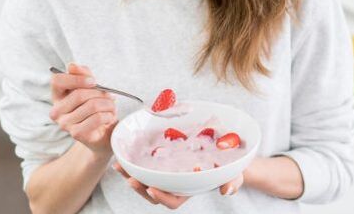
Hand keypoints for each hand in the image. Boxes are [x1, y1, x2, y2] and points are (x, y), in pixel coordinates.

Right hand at [49, 63, 116, 154]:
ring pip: (92, 106)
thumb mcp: (91, 88)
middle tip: (110, 97)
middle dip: (100, 93)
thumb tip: (72, 65)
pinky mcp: (76, 134)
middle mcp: (56, 111)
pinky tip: (109, 117)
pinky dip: (109, 115)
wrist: (103, 135)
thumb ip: (83, 75)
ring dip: (108, 105)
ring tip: (111, 108)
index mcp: (57, 96)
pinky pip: (98, 118)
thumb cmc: (96, 109)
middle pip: (79, 94)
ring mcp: (65, 124)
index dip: (76, 78)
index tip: (93, 81)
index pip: (57, 81)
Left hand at [112, 162, 244, 207]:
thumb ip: (232, 181)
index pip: (173, 201)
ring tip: (119, 166)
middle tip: (130, 179)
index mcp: (188, 191)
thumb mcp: (234, 173)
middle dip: (140, 188)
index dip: (161, 197)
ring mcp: (166, 174)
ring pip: (145, 180)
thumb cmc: (229, 167)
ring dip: (130, 175)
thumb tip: (227, 191)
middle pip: (153, 193)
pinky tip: (122, 154)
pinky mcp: (161, 161)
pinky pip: (144, 165)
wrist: (226, 153)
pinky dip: (132, 161)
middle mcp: (174, 185)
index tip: (152, 188)